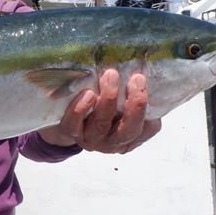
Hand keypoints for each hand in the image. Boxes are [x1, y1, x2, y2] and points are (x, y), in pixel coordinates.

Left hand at [39, 69, 161, 153]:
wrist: (66, 122)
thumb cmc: (100, 108)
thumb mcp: (120, 106)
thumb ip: (132, 97)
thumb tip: (145, 72)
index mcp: (130, 137)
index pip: (148, 128)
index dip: (149, 109)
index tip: (145, 83)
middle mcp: (112, 143)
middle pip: (128, 130)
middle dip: (135, 104)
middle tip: (136, 78)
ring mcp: (90, 139)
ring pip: (102, 124)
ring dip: (108, 99)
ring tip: (111, 76)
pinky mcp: (71, 132)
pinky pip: (74, 124)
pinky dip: (81, 109)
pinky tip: (88, 94)